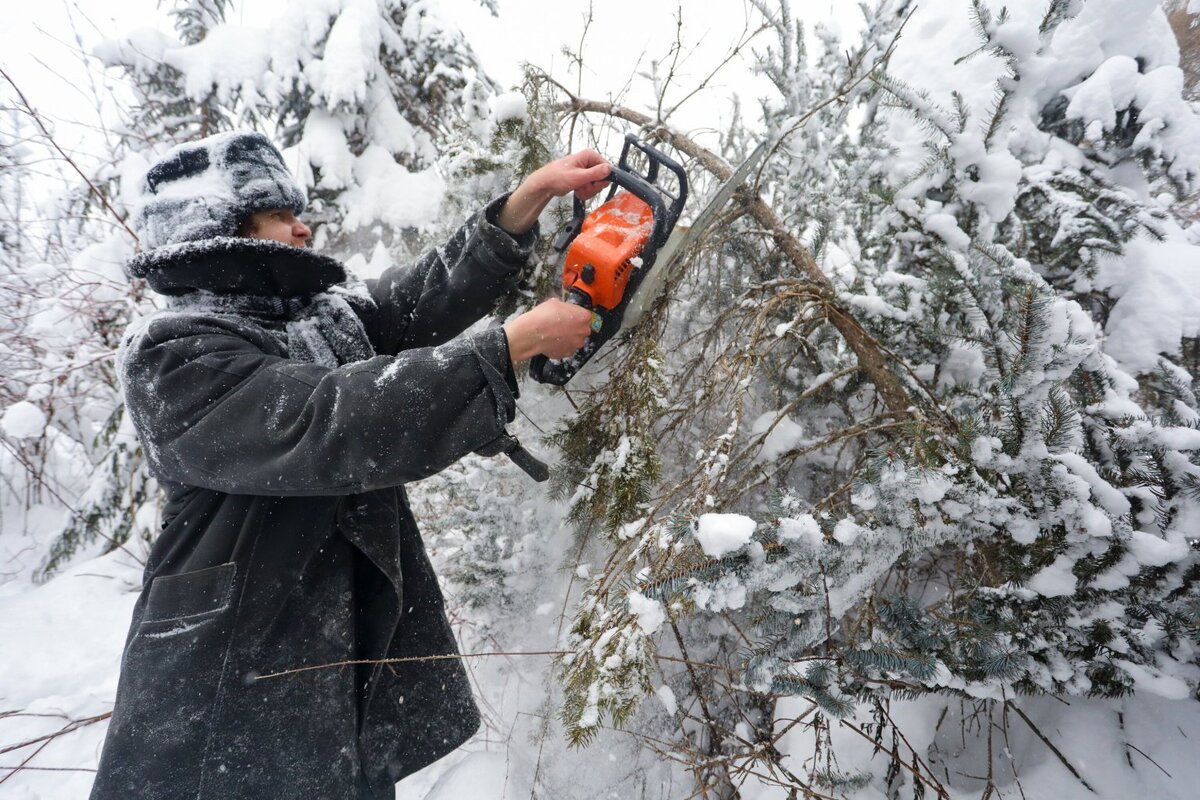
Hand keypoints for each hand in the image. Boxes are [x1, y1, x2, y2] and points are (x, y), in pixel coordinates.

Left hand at [496, 150, 611, 234]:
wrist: (544, 184)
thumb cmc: (556, 177)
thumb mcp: (578, 176)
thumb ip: (595, 173)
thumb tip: (609, 169)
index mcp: (589, 155)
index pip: (607, 168)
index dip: (602, 179)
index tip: (592, 183)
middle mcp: (589, 161)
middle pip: (602, 178)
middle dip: (593, 187)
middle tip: (583, 187)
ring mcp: (586, 170)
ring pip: (596, 185)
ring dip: (588, 190)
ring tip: (578, 189)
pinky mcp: (583, 178)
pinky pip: (590, 187)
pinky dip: (584, 192)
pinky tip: (577, 190)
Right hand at [503, 299, 593, 362]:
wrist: (533, 333)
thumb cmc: (544, 316)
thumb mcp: (555, 302)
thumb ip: (565, 307)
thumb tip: (563, 309)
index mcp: (584, 317)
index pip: (585, 315)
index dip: (576, 315)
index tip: (570, 316)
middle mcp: (583, 332)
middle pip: (582, 329)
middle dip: (574, 327)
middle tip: (562, 325)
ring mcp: (576, 344)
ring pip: (575, 340)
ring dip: (568, 337)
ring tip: (556, 333)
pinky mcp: (567, 353)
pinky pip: (566, 348)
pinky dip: (561, 346)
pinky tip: (552, 340)